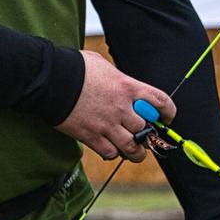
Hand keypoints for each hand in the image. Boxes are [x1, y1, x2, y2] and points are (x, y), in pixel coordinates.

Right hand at [54, 50, 175, 161]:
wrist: (52, 80)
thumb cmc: (75, 68)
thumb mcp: (103, 65)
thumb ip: (117, 78)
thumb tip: (120, 82)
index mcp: (128, 87)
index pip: (160, 102)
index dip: (168, 112)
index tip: (166, 118)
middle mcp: (122, 108)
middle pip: (147, 130)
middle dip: (148, 135)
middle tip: (144, 135)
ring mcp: (107, 124)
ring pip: (132, 148)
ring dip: (136, 152)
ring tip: (134, 151)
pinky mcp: (92, 136)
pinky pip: (110, 153)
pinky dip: (112, 153)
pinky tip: (109, 147)